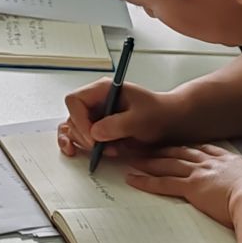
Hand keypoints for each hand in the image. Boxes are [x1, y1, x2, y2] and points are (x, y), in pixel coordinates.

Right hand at [59, 79, 182, 161]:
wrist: (168, 121)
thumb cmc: (157, 113)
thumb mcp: (140, 118)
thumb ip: (117, 125)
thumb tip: (95, 133)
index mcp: (102, 90)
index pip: (75, 101)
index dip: (79, 119)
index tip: (92, 137)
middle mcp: (95, 101)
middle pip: (72, 117)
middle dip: (83, 135)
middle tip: (99, 147)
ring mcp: (96, 115)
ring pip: (74, 129)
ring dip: (84, 143)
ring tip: (103, 150)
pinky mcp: (98, 128)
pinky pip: (81, 136)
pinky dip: (81, 146)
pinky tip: (83, 152)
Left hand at [122, 144, 241, 229]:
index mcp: (232, 162)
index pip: (205, 151)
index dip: (191, 148)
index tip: (181, 145)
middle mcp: (212, 164)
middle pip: (182, 152)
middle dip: (163, 149)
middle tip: (148, 146)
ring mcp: (200, 174)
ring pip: (168, 164)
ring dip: (149, 161)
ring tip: (133, 157)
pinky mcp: (191, 189)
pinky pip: (163, 184)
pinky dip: (146, 181)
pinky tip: (134, 179)